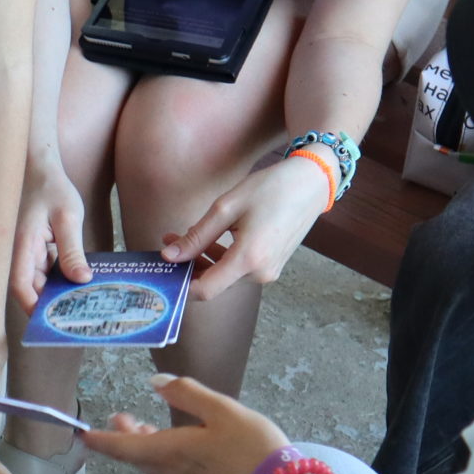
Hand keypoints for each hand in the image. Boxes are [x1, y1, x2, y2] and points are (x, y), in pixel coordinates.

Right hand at [12, 157, 91, 311]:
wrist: (41, 167)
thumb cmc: (51, 188)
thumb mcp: (67, 217)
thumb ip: (72, 250)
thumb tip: (81, 280)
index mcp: (21, 245)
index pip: (20, 285)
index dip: (33, 306)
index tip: (51, 321)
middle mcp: (20, 252)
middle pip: (32, 287)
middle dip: (52, 302)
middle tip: (80, 315)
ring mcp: (28, 251)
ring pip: (42, 280)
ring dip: (60, 290)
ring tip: (86, 301)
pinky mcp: (37, 249)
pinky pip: (48, 269)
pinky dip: (63, 276)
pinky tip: (83, 281)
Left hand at [84, 374, 289, 473]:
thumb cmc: (252, 447)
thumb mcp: (222, 410)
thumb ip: (186, 393)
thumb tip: (155, 382)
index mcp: (169, 453)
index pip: (122, 448)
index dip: (100, 440)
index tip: (82, 435)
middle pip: (139, 458)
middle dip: (128, 438)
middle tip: (122, 419)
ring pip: (158, 468)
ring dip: (150, 449)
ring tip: (149, 430)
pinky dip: (171, 462)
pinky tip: (185, 452)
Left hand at [162, 158, 325, 300]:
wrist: (311, 183)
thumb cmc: (270, 189)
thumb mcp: (226, 208)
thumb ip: (197, 236)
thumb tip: (169, 257)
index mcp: (249, 259)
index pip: (205, 290)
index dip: (180, 285)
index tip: (162, 270)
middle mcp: (260, 273)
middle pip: (213, 283)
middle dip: (188, 266)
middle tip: (167, 243)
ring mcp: (269, 272)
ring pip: (225, 276)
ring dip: (202, 260)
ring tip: (181, 236)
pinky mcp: (272, 265)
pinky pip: (239, 269)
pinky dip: (221, 258)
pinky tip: (209, 239)